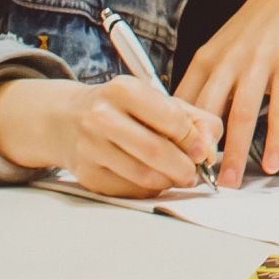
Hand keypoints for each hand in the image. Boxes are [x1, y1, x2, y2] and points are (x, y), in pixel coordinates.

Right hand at [0, 72, 216, 195]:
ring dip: (168, 181)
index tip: (204, 151)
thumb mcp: (156, 100)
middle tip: (196, 173)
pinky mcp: (85, 174)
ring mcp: (90, 147)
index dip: (193, 139)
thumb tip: (210, 146)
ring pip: (142, 175)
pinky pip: (126, 189)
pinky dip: (147, 189)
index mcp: (124, 89)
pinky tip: (152, 180)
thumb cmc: (122, 109)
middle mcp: (101, 116)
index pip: (170, 119)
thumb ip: (193, 118)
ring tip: (178, 177)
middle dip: (184, 167)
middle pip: (155, 151)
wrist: (67, 119)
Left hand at [177, 0, 278, 184]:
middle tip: (194, 183)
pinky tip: (274, 163)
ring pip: (241, 117)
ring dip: (235, 154)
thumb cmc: (257, 27)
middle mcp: (229, 61)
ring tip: (230, 182)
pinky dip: (277, 140)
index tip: (171, 164)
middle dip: (198, 152)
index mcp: (206, 59)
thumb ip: (207, 82)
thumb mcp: (223, 47)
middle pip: (206, 114)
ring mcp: (259, 63)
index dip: (174, 136)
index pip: (182, 104)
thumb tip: (185, 124)